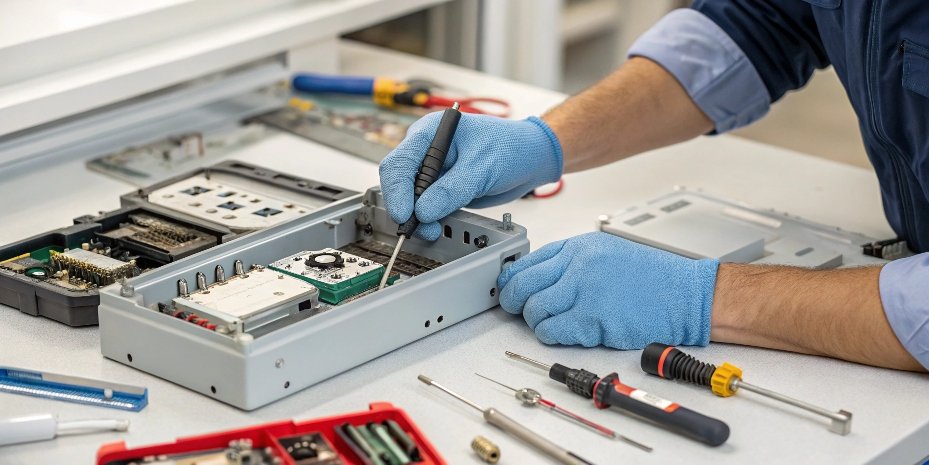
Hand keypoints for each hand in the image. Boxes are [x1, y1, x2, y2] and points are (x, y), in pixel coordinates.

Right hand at [379, 112, 561, 239]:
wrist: (530, 158)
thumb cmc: (510, 148)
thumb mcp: (481, 168)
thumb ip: (451, 190)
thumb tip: (424, 211)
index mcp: (431, 134)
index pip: (399, 162)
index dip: (397, 191)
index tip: (405, 214)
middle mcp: (427, 151)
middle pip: (400, 181)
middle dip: (407, 207)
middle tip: (420, 229)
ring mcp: (434, 170)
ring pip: (412, 198)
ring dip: (418, 217)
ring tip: (432, 230)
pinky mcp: (443, 188)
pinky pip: (427, 206)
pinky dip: (430, 219)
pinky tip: (438, 225)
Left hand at [497, 232, 718, 348]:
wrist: (686, 295)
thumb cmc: (652, 278)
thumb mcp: (606, 253)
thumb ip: (572, 262)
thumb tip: (536, 278)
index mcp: (579, 248)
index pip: (527, 262)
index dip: (511, 280)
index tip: (507, 289)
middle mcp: (578, 265)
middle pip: (523, 285)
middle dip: (513, 301)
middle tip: (518, 310)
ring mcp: (585, 291)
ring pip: (535, 310)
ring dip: (536, 322)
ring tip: (549, 323)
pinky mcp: (594, 318)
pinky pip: (553, 331)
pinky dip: (551, 336)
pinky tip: (562, 333)